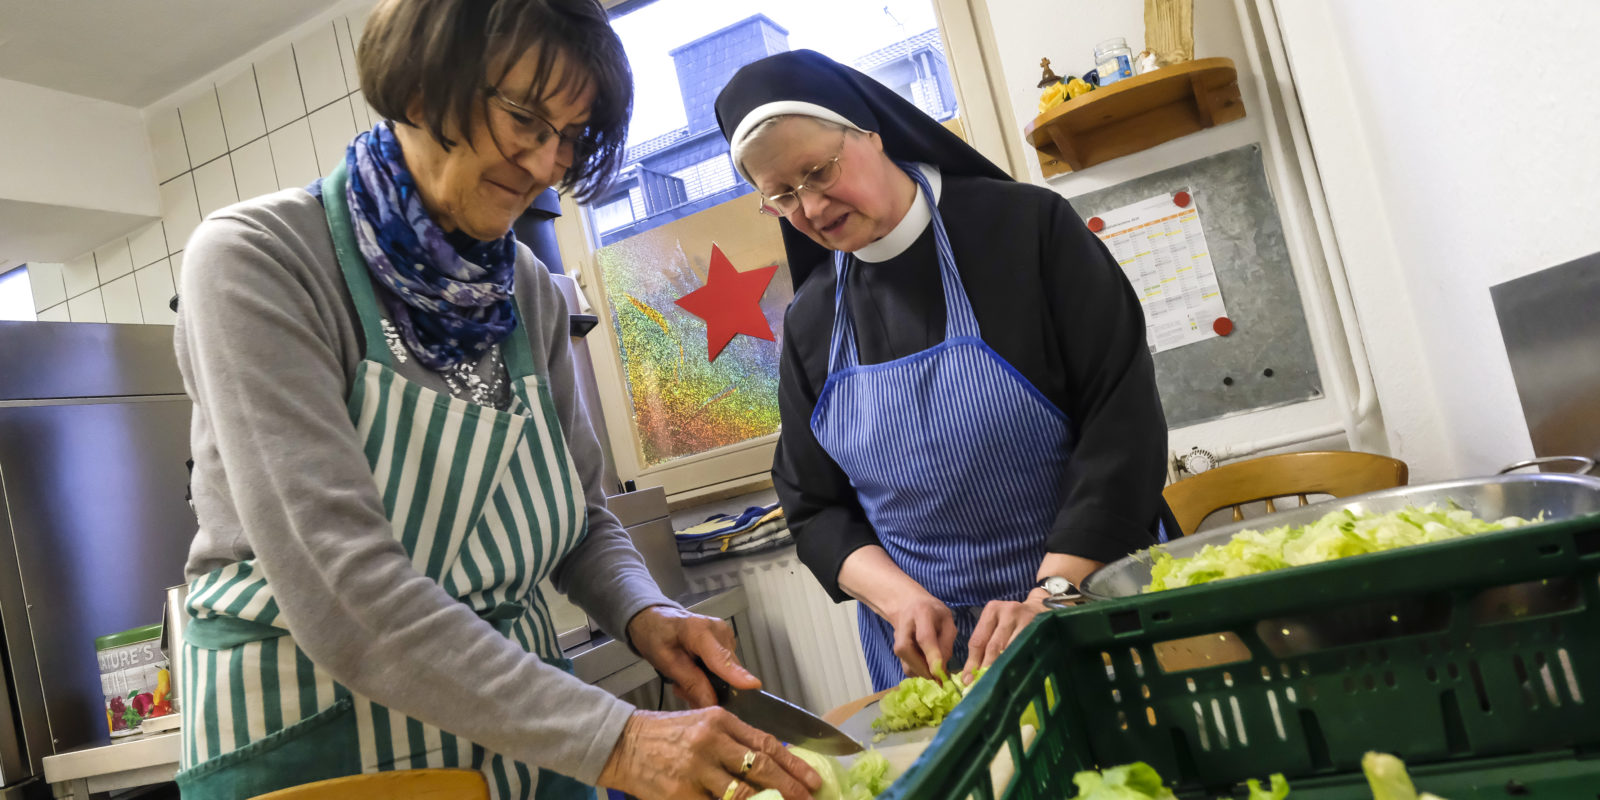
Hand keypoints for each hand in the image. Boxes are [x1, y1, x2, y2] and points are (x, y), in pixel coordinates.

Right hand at [597, 708, 820, 799]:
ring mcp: (695, 770)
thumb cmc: (667, 734)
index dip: (793, 764)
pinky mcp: (681, 794)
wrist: (624, 744)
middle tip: (807, 799)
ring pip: (741, 795)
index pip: (765, 743)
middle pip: (760, 768)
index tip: (811, 779)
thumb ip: (734, 738)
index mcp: (719, 720)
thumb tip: (771, 761)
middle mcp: (710, 742)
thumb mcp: (703, 723)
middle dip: (789, 787)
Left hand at [628, 605, 756, 706]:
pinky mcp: (728, 642)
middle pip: (727, 670)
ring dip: (708, 683)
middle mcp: (719, 630)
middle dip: (709, 688)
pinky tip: (694, 672)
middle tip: (682, 690)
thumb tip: (712, 705)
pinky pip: (726, 668)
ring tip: (684, 679)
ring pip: (727, 672)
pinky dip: (711, 676)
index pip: (720, 657)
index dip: (736, 674)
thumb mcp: (666, 663)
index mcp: (699, 630)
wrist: (656, 621)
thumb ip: (691, 683)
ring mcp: (726, 635)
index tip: (752, 687)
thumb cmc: (657, 637)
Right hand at [883, 590, 956, 680]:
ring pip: (905, 663)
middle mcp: (904, 627)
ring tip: (936, 670)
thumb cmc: (931, 611)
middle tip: (940, 677)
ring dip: (922, 672)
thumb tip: (942, 667)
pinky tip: (928, 667)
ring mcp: (896, 639)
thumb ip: (947, 641)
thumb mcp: (946, 619)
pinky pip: (906, 667)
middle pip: (907, 651)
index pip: (924, 637)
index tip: (940, 672)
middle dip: (924, 668)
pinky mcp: (896, 650)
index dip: (932, 655)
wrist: (906, 604)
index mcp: (921, 613)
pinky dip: (918, 672)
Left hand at [958, 592, 1048, 678]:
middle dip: (986, 668)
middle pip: (994, 646)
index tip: (968, 681)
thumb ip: (981, 649)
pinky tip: (1015, 675)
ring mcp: (1026, 619)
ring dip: (1003, 669)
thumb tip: (968, 679)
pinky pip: (1026, 651)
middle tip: (982, 686)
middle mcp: (1008, 611)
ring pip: (1011, 650)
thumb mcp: (994, 627)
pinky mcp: (1039, 629)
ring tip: (997, 684)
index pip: (978, 640)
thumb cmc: (1011, 622)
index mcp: (992, 610)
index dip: (972, 663)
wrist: (1040, 610)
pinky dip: (1018, 665)